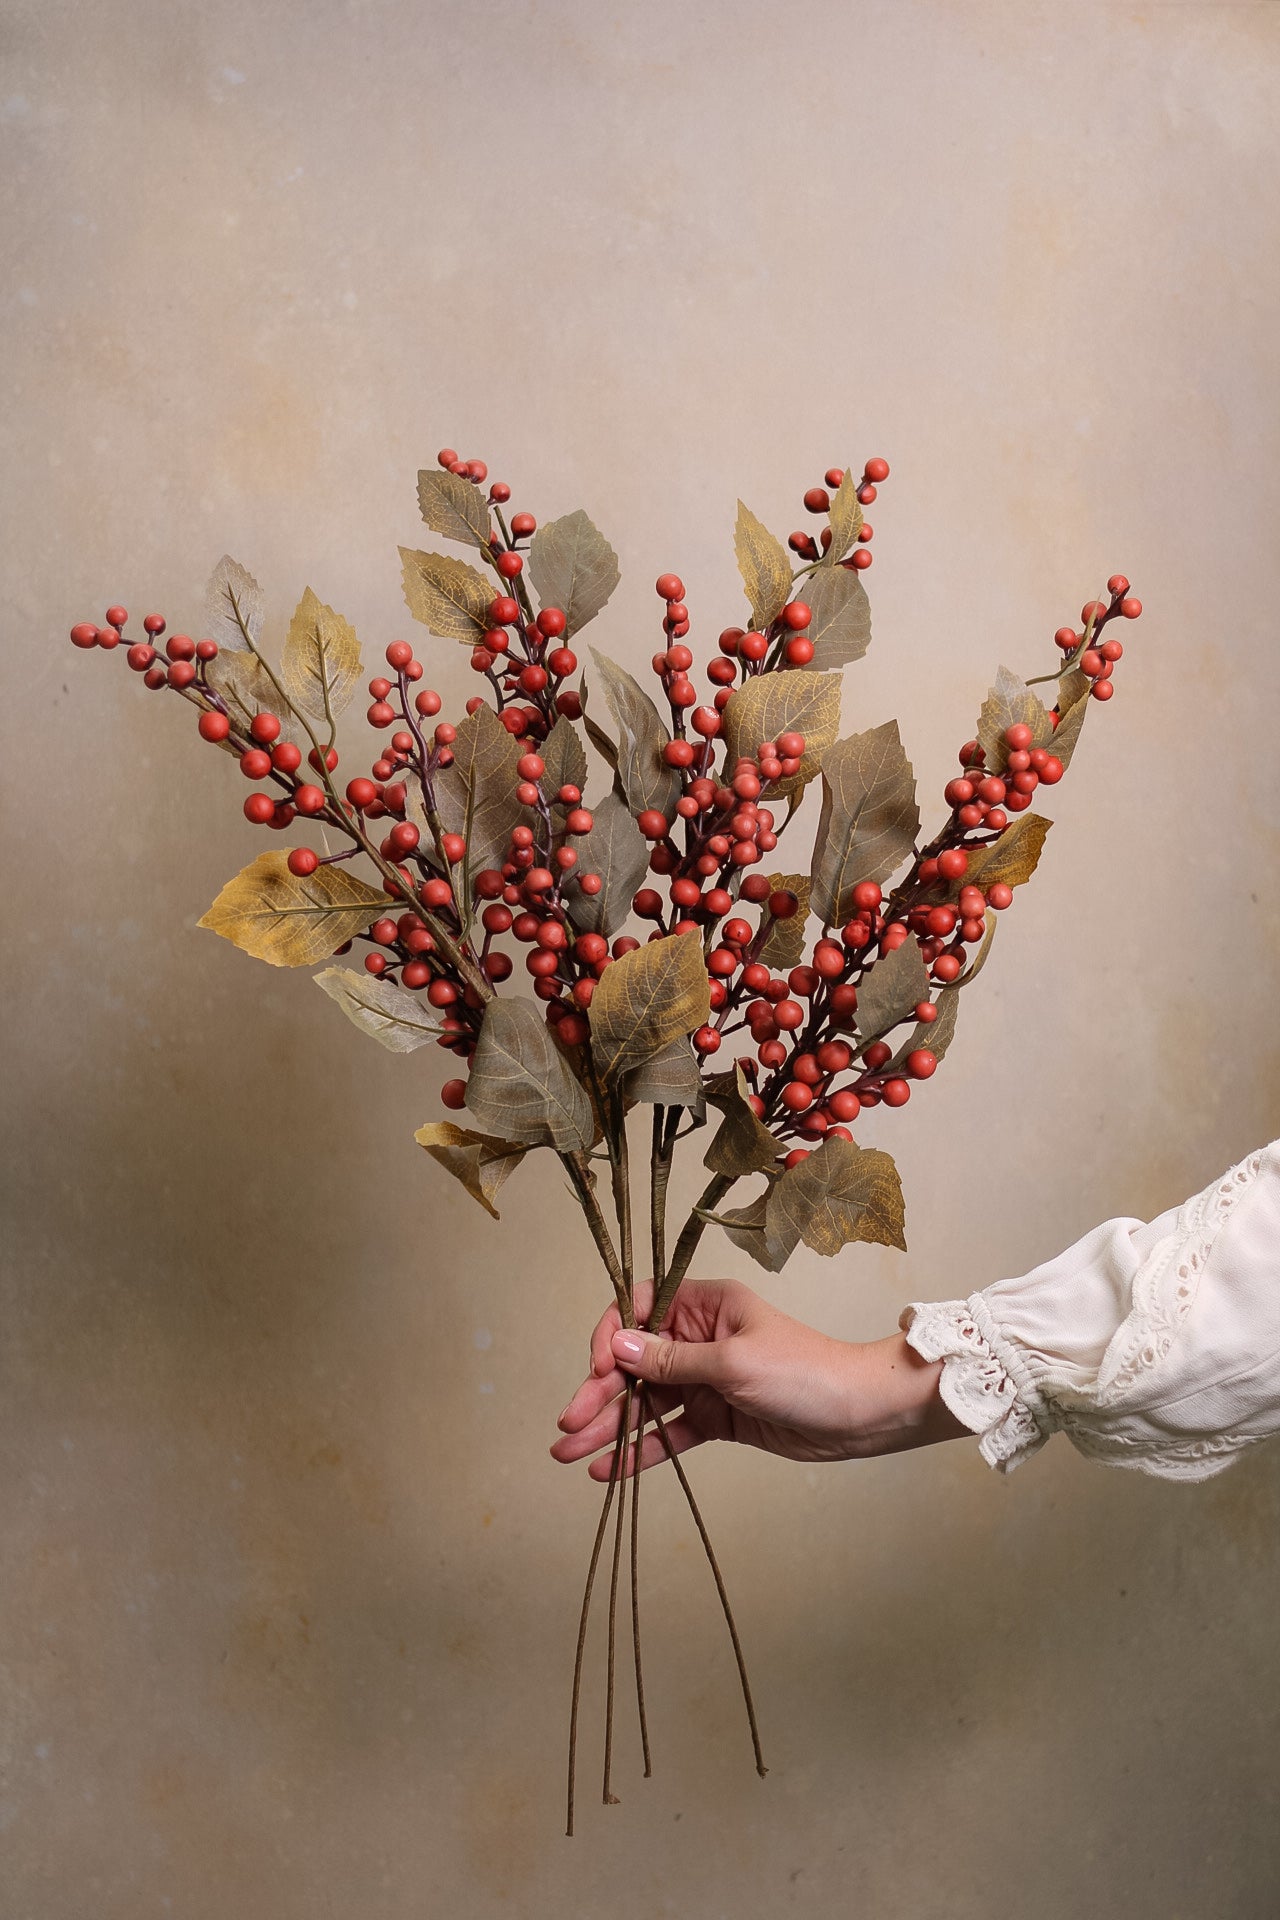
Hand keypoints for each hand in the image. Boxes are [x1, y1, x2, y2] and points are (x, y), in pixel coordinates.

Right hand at [551, 1276, 967, 1479]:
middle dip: (598, 1392)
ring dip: (608, 1425)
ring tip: (568, 1454)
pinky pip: (669, 1433)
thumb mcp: (733, 1362)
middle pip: (635, 1361)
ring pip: (646, 1401)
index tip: (598, 1369)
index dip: (612, 1336)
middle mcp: (701, 1337)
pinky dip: (640, 1450)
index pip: (641, 1307)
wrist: (860, 1415)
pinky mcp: (717, 1419)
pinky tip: (607, 1470)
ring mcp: (707, 1380)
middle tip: (566, 1426)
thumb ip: (672, 1360)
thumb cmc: (805, 1372)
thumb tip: (617, 1345)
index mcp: (707, 1305)